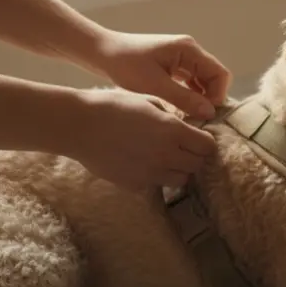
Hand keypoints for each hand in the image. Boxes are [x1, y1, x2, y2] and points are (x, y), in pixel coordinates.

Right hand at [65, 88, 217, 191]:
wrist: (78, 126)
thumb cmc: (112, 106)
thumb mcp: (148, 101)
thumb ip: (171, 117)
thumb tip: (185, 126)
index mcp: (173, 131)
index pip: (207, 147)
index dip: (205, 142)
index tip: (198, 138)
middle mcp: (167, 155)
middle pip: (197, 165)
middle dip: (194, 156)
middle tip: (182, 148)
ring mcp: (151, 173)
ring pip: (181, 180)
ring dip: (178, 170)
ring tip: (165, 158)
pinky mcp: (135, 185)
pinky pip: (156, 185)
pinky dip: (156, 178)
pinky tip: (144, 165)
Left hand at [93, 31, 231, 119]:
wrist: (99, 52)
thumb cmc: (125, 65)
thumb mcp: (154, 85)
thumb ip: (184, 98)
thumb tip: (210, 112)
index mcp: (189, 49)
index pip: (220, 73)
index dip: (218, 95)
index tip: (204, 114)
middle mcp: (189, 50)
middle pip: (213, 77)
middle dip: (209, 98)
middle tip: (197, 117)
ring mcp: (181, 57)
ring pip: (203, 80)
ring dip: (199, 97)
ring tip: (188, 115)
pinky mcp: (172, 64)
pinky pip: (190, 81)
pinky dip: (189, 94)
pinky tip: (179, 107)